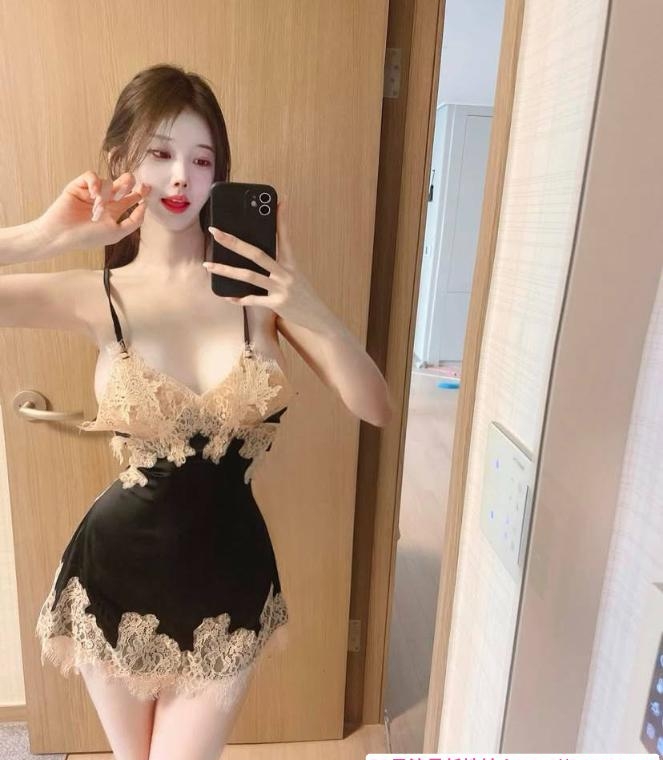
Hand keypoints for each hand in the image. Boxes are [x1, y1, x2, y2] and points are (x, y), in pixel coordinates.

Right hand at [33, 170, 151, 254]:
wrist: (61, 235)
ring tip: (98, 205)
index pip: (131, 199)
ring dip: (106, 192)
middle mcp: (104, 201)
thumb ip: (134, 221)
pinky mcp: (79, 186)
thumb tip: (144, 206)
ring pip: (108, 181)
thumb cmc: (87, 237)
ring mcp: (91, 193)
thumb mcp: (117, 232)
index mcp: (114, 212)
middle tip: (133, 182)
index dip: (140, 193)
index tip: (148, 188)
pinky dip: (94, 182)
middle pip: (122, 186)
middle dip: (129, 182)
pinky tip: (94, 192)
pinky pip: (91, 176)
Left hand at [204, 195, 326, 326]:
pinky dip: (239, 299)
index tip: (280, 201)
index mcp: (291, 263)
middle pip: (257, 253)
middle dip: (234, 242)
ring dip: (226, 270)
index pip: (285, 236)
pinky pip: (253, 300)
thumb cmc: (304, 295)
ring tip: (209, 265)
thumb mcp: (296, 276)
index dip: (282, 219)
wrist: (319, 317)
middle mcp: (286, 273)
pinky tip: (227, 296)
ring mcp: (281, 288)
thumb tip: (264, 256)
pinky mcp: (278, 304)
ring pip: (250, 276)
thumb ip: (281, 265)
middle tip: (215, 232)